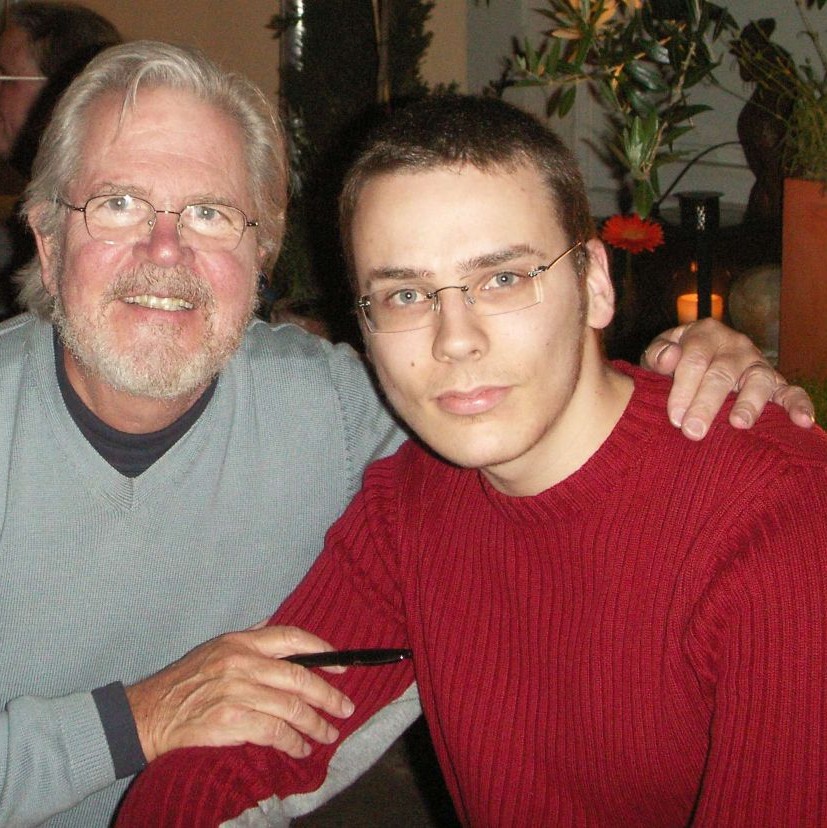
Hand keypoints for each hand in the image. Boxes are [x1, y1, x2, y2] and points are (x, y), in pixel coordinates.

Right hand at [125, 625, 354, 761]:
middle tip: (346, 708)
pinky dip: (293, 742)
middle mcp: (242, 663)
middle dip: (328, 695)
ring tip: (329, 733)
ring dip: (316, 724)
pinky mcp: (231, 721)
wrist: (150, 712)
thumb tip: (274, 626)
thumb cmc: (186, 680)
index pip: (292, 638)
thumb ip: (250, 639)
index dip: (322, 650)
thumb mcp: (216, 647)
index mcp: (241, 642)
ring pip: (291, 708)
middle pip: (299, 676)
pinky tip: (302, 748)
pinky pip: (274, 732)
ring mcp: (237, 692)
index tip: (341, 666)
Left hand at [642, 318, 815, 439]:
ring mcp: (757, 363)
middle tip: (693, 431)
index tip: (674, 418)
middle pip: (721, 373)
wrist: (692, 365)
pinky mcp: (776, 382)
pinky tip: (801, 421)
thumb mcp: (658, 355)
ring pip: (758, 380)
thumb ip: (658, 355)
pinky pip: (791, 391)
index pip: (694, 360)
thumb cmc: (672, 364)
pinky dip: (798, 404)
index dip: (683, 389)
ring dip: (749, 403)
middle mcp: (734, 345)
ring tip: (738, 424)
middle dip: (706, 404)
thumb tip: (669, 357)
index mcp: (704, 334)